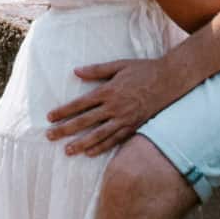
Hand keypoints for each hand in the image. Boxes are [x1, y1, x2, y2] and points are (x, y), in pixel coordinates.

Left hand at [46, 55, 179, 156]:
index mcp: (107, 91)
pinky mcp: (133, 127)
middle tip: (49, 136)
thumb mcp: (119, 65)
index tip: (50, 117)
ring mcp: (124, 119)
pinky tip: (90, 153)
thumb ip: (96, 70)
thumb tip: (75, 72)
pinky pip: (115, 140)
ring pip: (98, 135)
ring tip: (67, 150)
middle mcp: (113, 107)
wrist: (169, 81)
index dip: (64, 111)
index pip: (80, 104)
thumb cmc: (143, 70)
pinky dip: (102, 147)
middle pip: (84, 121)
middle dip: (65, 129)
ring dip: (81, 143)